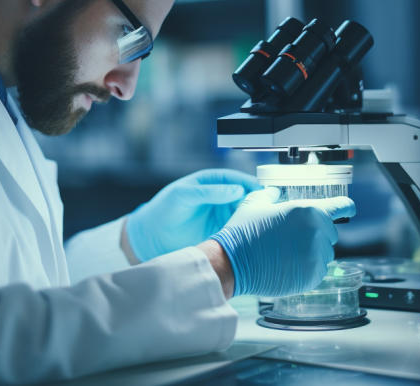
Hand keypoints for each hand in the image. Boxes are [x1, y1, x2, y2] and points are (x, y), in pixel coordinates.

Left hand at [125, 169, 260, 261]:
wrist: (151, 237)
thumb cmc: (163, 210)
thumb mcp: (183, 195)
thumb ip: (208, 192)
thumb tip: (236, 189)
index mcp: (211, 182)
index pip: (237, 180)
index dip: (251, 184)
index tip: (263, 191)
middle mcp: (219, 198)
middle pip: (245, 197)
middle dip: (257, 203)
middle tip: (269, 210)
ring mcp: (221, 215)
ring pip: (244, 215)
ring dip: (253, 220)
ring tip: (263, 226)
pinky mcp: (220, 233)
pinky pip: (237, 232)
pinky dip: (246, 235)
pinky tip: (251, 239)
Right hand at [209, 187, 354, 296]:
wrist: (232, 263)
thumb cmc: (243, 232)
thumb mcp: (255, 203)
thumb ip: (271, 195)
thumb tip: (275, 193)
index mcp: (308, 211)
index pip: (342, 207)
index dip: (346, 207)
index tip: (349, 209)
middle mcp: (318, 233)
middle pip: (330, 232)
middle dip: (316, 233)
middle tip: (292, 237)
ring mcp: (317, 257)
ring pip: (325, 253)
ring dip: (312, 252)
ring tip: (286, 253)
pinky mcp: (313, 277)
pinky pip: (318, 270)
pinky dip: (307, 268)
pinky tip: (287, 265)